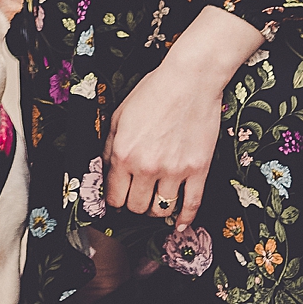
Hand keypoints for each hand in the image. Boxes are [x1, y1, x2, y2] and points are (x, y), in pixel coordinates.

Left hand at [104, 57, 221, 229]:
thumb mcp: (120, 115)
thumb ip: (108, 146)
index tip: (118, 198)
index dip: (114, 200)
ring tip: (156, 199)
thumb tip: (104, 170)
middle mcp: (147, 167)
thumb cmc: (154, 92)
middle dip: (134, 204)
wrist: (189, 80)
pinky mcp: (198, 170)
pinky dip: (185, 218)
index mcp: (124, 154)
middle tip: (138, 196)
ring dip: (157, 208)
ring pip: (161, 209)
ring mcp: (174, 171)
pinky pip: (192, 204)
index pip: (114, 196)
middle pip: (137, 207)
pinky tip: (180, 223)